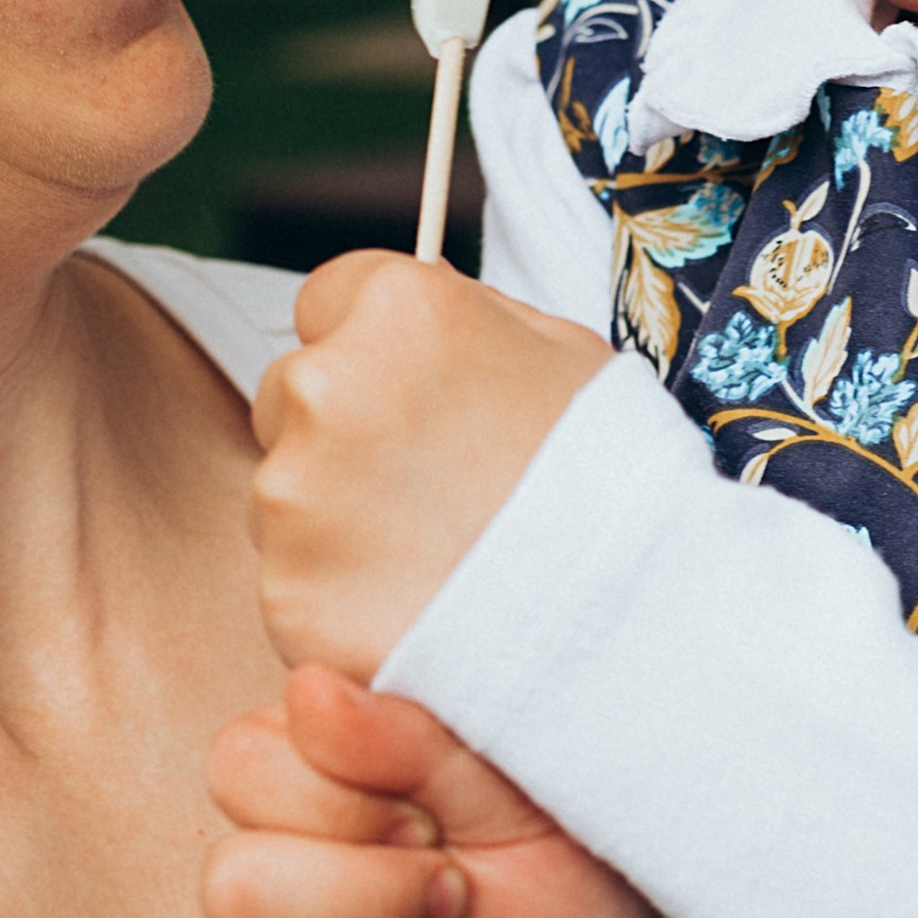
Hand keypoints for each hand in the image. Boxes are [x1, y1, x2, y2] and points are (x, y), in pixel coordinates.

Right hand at [194, 666, 675, 917]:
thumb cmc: (571, 909)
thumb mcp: (518, 803)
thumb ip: (414, 740)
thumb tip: (311, 686)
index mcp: (322, 803)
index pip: (241, 764)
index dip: (340, 798)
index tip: (432, 821)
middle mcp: (284, 898)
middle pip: (232, 885)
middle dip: (370, 898)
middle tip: (454, 903)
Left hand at [250, 254, 611, 679]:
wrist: (632, 620)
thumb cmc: (615, 481)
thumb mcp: (564, 352)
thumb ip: (472, 317)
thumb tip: (421, 297)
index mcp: (397, 310)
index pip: (325, 301)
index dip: (370, 352)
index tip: (406, 395)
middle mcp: (325, 387)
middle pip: (292, 397)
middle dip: (342, 435)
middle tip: (432, 488)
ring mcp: (295, 494)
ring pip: (286, 494)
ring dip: (337, 520)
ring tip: (435, 554)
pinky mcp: (286, 589)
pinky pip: (295, 582)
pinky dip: (341, 598)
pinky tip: (416, 607)